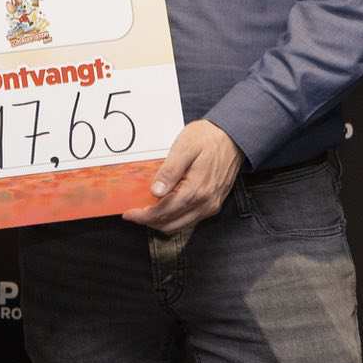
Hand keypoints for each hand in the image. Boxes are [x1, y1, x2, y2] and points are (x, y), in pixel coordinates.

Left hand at [122, 121, 243, 234]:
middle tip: (133, 213)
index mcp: (196, 190)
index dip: (143, 216)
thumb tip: (156, 191)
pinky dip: (173, 217)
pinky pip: (190, 219)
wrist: (234, 137)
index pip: (164, 212)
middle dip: (149, 221)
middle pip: (171, 223)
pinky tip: (163, 206)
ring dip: (161, 221)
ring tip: (146, 210)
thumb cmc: (208, 138)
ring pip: (180, 225)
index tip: (128, 214)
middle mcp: (205, 203)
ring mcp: (211, 206)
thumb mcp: (185, 147)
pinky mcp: (213, 204)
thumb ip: (170, 171)